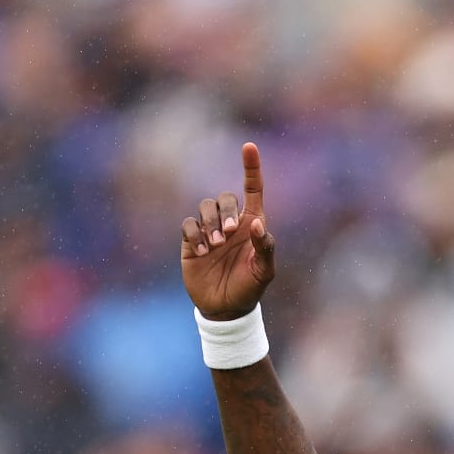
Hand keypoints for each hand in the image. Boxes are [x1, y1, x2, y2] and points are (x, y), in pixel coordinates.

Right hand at [180, 142, 276, 319]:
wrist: (225, 308)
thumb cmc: (249, 288)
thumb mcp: (264, 272)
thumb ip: (266, 248)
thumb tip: (256, 226)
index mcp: (253, 224)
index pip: (253, 189)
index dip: (251, 167)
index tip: (249, 146)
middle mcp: (231, 222)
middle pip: (225, 198)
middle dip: (226, 212)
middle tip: (229, 236)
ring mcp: (210, 230)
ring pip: (205, 207)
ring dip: (210, 224)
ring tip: (215, 247)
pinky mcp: (191, 240)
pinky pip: (188, 224)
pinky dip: (194, 234)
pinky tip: (203, 252)